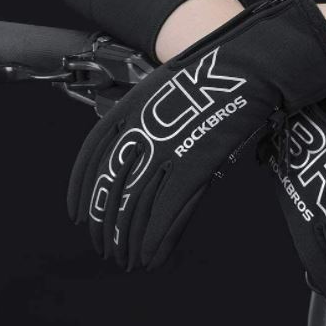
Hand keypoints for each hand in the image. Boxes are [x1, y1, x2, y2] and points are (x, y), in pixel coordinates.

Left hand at [68, 0, 325, 269]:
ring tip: (127, 259)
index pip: (92, 159)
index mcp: (128, 111)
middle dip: (106, 224)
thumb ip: (149, 117)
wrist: (246, 67)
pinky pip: (169, 210)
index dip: (84, 192)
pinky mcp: (194, 165)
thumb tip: (143, 149)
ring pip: (136, 205)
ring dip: (129, 239)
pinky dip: (159, 238)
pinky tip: (153, 255)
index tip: (79, 214)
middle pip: (112, 188)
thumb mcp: (167, 88)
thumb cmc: (213, 75)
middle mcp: (140, 132)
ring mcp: (166, 149)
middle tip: (105, 246)